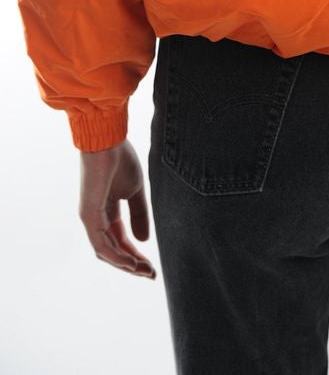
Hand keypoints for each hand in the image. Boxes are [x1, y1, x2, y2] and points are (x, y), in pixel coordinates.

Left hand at [79, 138, 156, 277]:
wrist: (108, 140)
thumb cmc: (121, 159)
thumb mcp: (136, 190)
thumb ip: (139, 214)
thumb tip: (144, 241)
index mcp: (107, 211)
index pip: (121, 240)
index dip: (136, 254)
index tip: (153, 266)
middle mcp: (96, 218)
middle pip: (114, 250)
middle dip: (132, 264)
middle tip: (151, 274)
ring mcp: (90, 219)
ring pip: (107, 252)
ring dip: (126, 265)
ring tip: (144, 272)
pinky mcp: (89, 216)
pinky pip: (102, 244)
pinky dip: (117, 256)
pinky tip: (131, 264)